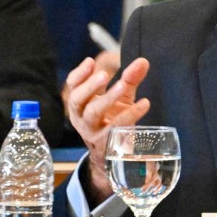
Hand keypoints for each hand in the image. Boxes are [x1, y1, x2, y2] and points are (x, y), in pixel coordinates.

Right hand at [63, 57, 150, 204]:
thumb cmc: (113, 120)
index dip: (79, 74)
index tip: (90, 61)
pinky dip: (130, 115)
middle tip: (103, 74)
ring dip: (106, 99)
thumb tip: (143, 61)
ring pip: (92, 114)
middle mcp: (81, 118)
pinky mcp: (106, 144)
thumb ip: (130, 79)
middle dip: (89, 86)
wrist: (113, 155)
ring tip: (122, 86)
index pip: (72, 86)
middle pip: (77, 100)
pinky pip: (115, 129)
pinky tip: (144, 104)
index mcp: (80, 104)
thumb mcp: (121, 98)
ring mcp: (92, 132)